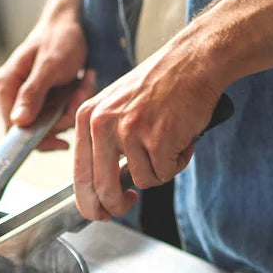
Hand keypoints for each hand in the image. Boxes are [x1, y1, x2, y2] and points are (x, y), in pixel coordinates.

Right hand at [0, 0, 93, 150]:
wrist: (70, 24)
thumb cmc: (58, 39)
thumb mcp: (48, 66)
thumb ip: (32, 94)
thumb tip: (18, 122)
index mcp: (5, 88)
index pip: (14, 131)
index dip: (40, 136)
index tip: (65, 126)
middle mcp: (11, 97)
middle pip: (36, 129)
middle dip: (63, 117)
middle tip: (81, 91)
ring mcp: (27, 100)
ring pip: (51, 124)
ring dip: (73, 107)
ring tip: (85, 82)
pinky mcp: (41, 101)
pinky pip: (58, 115)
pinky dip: (74, 103)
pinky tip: (83, 83)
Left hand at [72, 0, 272, 220]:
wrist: (192, 61)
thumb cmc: (157, 86)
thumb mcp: (114, 109)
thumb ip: (102, 145)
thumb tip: (100, 190)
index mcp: (87, 118)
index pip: (79, 176)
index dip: (90, 203)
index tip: (101, 212)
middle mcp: (102, 125)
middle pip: (104, 190)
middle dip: (117, 206)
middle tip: (129, 203)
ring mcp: (130, 132)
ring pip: (142, 181)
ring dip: (158, 171)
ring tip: (168, 143)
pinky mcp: (158, 139)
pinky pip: (165, 173)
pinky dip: (177, 162)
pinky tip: (181, 139)